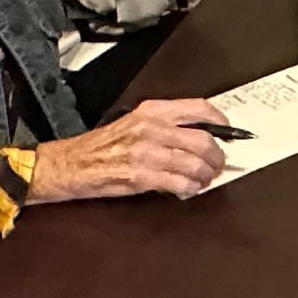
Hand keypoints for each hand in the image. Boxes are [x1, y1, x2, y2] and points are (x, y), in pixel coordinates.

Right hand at [30, 98, 228, 202]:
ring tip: (205, 179)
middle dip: (217, 155)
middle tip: (219, 164)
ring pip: (195, 164)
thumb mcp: (134, 122)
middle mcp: (152, 128)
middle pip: (203, 140)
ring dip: (206, 175)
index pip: (198, 109)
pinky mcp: (142, 176)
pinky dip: (190, 188)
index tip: (227, 131)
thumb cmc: (101, 145)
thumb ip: (165, 124)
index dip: (219, 120)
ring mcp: (148, 153)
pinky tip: (189, 189)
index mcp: (152, 111)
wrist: (70, 164)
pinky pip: (179, 183)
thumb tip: (198, 134)